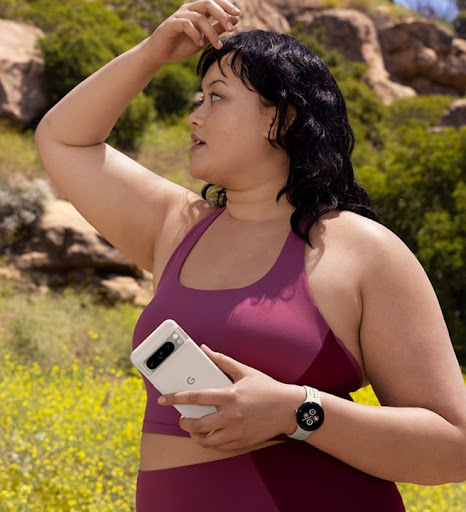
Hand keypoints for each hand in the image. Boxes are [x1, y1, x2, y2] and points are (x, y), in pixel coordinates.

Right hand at [143, 1, 240, 64]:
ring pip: (199, 16)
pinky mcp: (171, 24)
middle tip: (231, 28)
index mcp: (197, 10)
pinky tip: (200, 44)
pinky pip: (187, 24)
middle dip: (222, 14)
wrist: (160, 54)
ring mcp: (179, 15)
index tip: (238, 15)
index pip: (214, 1)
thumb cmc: (181, 45)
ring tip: (217, 45)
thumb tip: (235, 20)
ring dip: (211, 31)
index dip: (226, 5)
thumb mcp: (204, 38)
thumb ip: (217, 28)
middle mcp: (189, 9)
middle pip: (208, 3)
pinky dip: (196, 34)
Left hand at [158, 345, 305, 449]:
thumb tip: (204, 349)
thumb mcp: (245, 371)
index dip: (177, 398)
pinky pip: (219, 446)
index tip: (164, 399)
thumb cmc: (267, 388)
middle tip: (182, 418)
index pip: (196, 397)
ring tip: (193, 429)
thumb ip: (222, 360)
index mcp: (229, 395)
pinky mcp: (242, 441)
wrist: (289, 409)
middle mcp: (231, 415)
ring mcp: (236, 431)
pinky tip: (209, 435)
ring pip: (206, 440)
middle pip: (197, 424)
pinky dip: (210, 442)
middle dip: (184, 422)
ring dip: (195, 436)